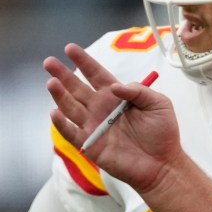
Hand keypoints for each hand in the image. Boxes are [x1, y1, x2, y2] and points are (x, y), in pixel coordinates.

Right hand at [44, 43, 179, 192]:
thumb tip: (115, 86)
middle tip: (49, 62)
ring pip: (71, 108)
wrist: (162, 164)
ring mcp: (94, 126)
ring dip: (60, 95)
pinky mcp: (91, 145)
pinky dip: (62, 124)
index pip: (95, 74)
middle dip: (63, 75)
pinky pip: (72, 133)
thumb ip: (139, 90)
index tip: (70, 48)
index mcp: (115, 96)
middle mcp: (100, 108)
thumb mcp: (159, 104)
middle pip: (77, 88)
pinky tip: (54, 112)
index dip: (83, 61)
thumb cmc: (162, 133)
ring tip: (52, 83)